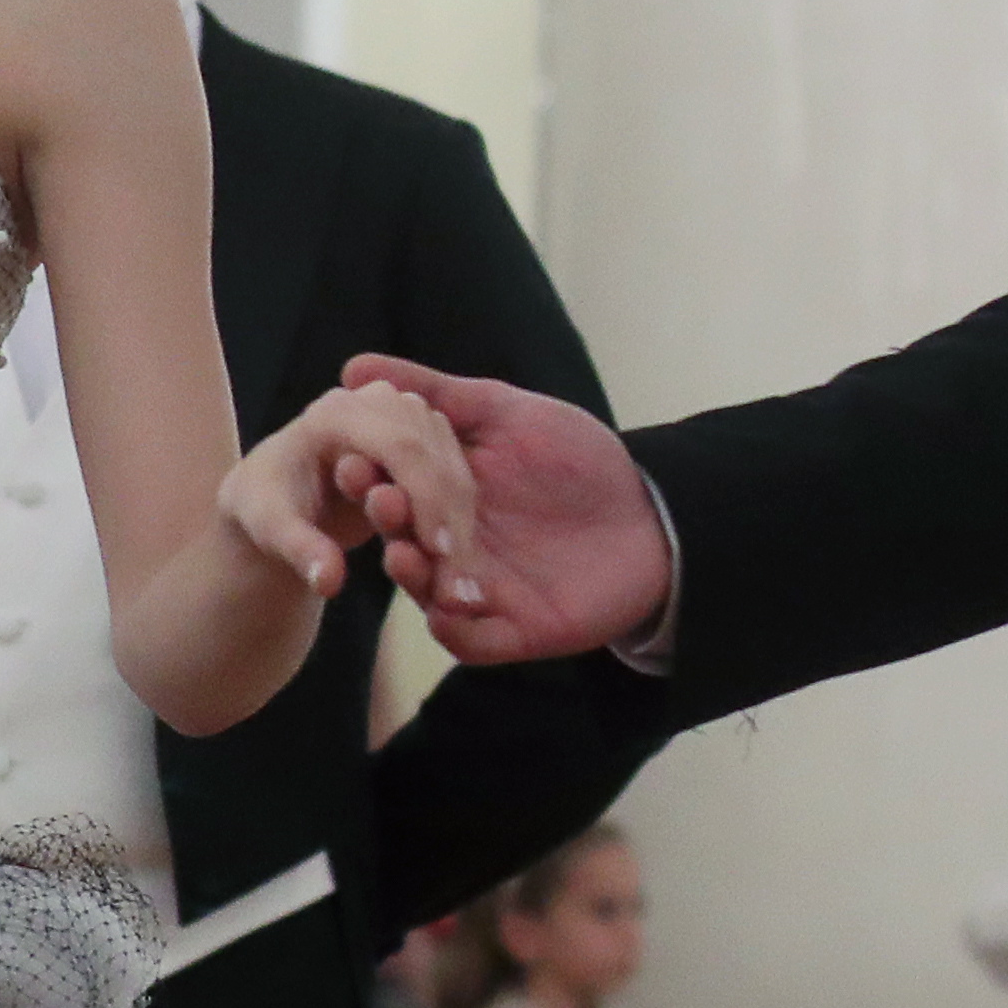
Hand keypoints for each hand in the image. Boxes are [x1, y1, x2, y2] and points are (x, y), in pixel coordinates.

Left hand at [217, 383, 474, 601]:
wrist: (277, 500)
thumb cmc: (266, 507)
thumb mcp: (269, 530)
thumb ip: (300, 551)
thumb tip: (329, 582)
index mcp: (336, 413)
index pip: (398, 444)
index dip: (425, 495)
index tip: (439, 550)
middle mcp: (375, 404)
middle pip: (433, 449)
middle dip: (450, 509)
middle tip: (458, 569)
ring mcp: (402, 417)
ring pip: (451, 460)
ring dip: (462, 516)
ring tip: (462, 574)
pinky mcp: (419, 439)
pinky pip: (453, 473)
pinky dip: (461, 515)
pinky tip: (460, 559)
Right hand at [335, 358, 674, 667]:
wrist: (654, 517)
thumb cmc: (581, 461)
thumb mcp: (507, 413)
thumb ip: (439, 395)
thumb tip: (353, 367)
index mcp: (443, 494)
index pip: (391, 486)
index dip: (369, 475)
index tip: (352, 456)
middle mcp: (451, 544)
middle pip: (403, 537)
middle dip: (386, 521)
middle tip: (380, 499)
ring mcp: (478, 589)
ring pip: (428, 591)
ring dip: (411, 574)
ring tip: (402, 552)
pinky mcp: (512, 629)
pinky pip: (470, 639)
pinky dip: (453, 627)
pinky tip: (444, 610)